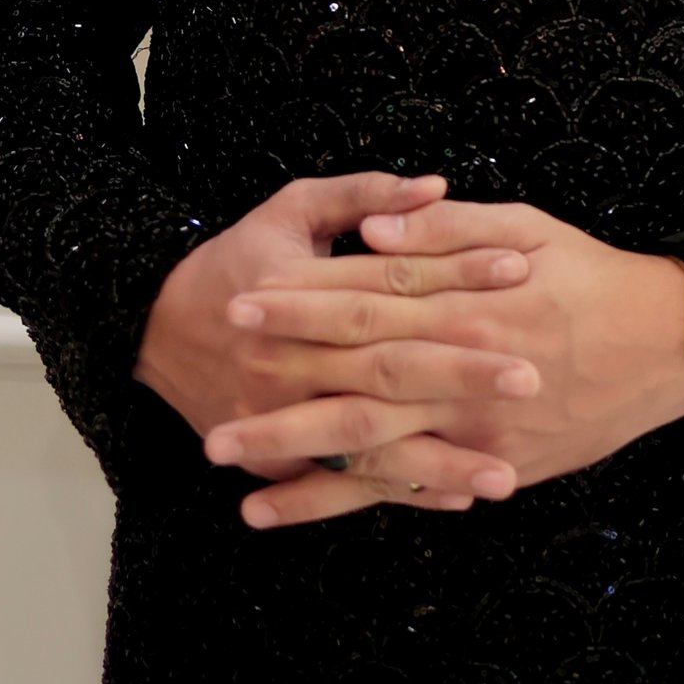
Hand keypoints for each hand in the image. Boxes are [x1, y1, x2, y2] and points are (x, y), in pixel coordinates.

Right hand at [130, 170, 540, 516]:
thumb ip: (364, 195)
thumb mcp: (292, 208)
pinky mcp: (276, 459)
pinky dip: (400, 491)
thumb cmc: (238, 258)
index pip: (392, 283)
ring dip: (439, 462)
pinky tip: (455, 497)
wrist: (153, 327)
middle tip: (529, 377)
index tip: (519, 271)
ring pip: (370, 444)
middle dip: (460, 377)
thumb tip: (438, 186)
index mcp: (299, 291)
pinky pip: (345, 482)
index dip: (455, 276)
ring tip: (505, 473)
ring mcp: (280, 417)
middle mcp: (290, 359)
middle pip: (388, 369)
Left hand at [201, 197, 683, 527]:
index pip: (365, 301)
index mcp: (466, 304)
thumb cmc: (590, 274)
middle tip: (213, 414)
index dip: (301, 304)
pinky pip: (412, 490)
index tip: (243, 303)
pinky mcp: (493, 466)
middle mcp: (464, 374)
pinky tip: (295, 510)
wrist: (666, 344)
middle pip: (356, 386)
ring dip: (301, 465)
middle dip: (281, 399)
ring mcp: (477, 431)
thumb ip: (445, 227)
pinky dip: (352, 503)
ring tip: (233, 475)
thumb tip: (371, 228)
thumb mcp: (525, 225)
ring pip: (375, 453)